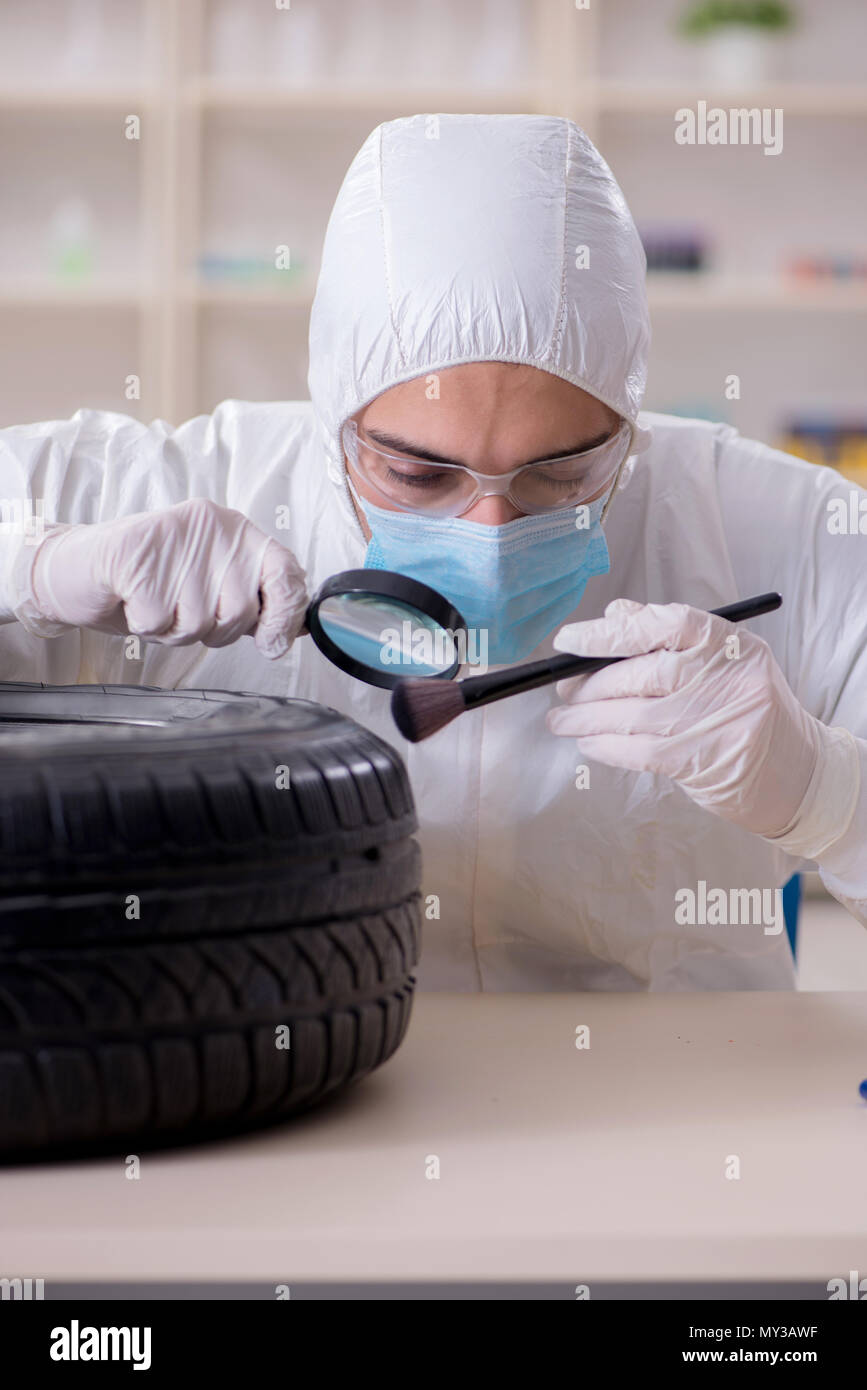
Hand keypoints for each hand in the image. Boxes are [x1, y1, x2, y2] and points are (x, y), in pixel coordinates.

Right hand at [20, 499, 307, 659]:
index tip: (273, 642)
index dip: (286, 615)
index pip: (286, 571)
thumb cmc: (151, 581)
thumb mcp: (210, 588)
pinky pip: (159, 622)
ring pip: (199, 622)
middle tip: (185, 612)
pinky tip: (134, 602)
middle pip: (239, 611)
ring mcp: (174, 540)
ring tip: (157, 604)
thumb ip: (251, 603)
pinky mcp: (136, 557)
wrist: (81, 568)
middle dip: (214, 631)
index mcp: (236, 532)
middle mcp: (212, 527)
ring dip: (176, 630)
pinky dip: (145, 627)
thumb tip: (290, 633)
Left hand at [545, 598, 823, 838]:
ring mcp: (715, 721)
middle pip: (642, 673)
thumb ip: (669, 637)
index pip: (665, 624)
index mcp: (730, 644)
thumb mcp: (723, 662)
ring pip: (633, 715)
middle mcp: (725, 678)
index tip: (573, 639)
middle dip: (591, 683)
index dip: (612, 630)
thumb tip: (613, 615)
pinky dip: (605, 747)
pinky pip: (639, 750)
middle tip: (563, 689)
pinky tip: (588, 743)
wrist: (798, 774)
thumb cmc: (746, 709)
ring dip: (586, 719)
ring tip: (561, 720)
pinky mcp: (701, 761)